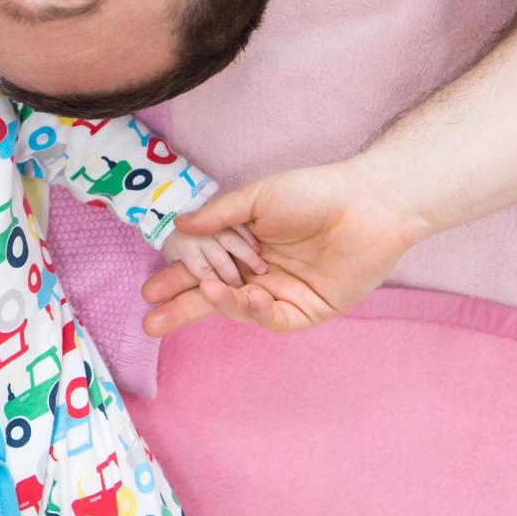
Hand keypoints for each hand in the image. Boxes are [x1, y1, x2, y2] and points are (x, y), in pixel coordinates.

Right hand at [141, 161, 425, 336]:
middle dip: (181, 310)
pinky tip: (247, 294)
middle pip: (211, 296)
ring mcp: (280, 293)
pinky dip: (254, 310)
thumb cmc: (313, 193)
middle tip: (151, 322)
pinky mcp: (306, 310)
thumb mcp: (257, 197)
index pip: (201, 266)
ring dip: (218, 302)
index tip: (149, 289)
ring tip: (204, 290)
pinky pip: (271, 318)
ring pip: (238, 309)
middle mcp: (257, 272)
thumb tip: (178, 225)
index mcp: (243, 245)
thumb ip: (218, 214)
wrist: (366, 204)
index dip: (175, 278)